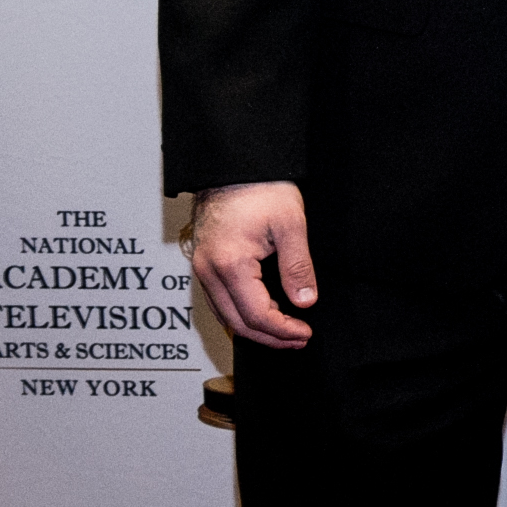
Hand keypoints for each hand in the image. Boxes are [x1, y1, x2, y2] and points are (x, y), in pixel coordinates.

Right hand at [188, 181, 317, 347]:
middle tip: (298, 339)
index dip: (282, 330)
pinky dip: (240, 313)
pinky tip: (261, 313)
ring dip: (255, 328)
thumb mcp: (290, 225)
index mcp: (230, 264)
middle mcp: (208, 271)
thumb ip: (297, 267)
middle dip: (270, 337)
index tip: (304, 333)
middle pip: (237, 322)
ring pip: (225, 315)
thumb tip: (305, 301)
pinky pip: (218, 300)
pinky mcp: (202, 263)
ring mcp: (201, 268)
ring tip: (285, 332)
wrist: (233, 167)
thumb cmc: (260, 188)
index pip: (256, 315)